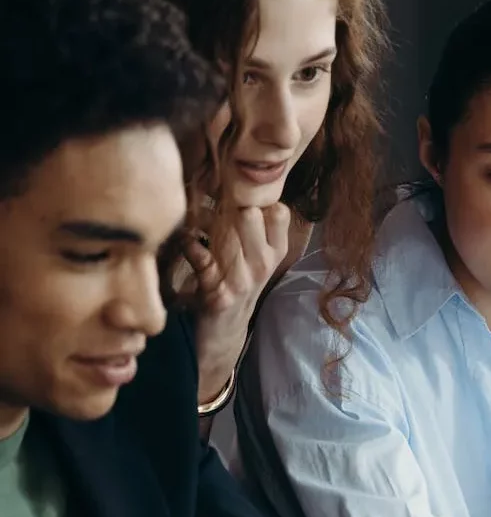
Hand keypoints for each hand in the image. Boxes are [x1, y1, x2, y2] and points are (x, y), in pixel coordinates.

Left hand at [184, 203, 291, 402]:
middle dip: (230, 200)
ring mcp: (244, 279)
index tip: (233, 186)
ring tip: (194, 213)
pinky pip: (203, 259)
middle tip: (210, 194)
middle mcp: (265, 263)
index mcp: (275, 251)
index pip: (279, 211)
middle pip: (256, 214)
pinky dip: (189, 245)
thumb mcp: (249, 255)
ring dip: (207, 218)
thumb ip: (245, 226)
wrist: (224, 332)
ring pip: (233, 232)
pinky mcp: (220, 294)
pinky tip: (184, 240)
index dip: (256, 195)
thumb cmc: (232, 283)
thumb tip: (223, 184)